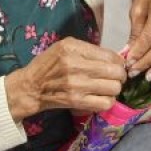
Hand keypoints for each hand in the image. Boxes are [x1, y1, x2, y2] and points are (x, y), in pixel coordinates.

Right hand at [4, 37, 126, 121]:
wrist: (31, 87)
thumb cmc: (48, 65)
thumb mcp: (64, 47)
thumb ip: (88, 50)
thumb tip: (116, 58)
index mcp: (72, 48)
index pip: (111, 55)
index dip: (118, 62)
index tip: (115, 66)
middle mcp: (75, 64)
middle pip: (116, 72)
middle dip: (120, 75)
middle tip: (114, 77)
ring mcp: (76, 84)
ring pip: (114, 88)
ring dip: (114, 89)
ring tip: (106, 87)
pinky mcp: (76, 101)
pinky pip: (106, 103)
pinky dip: (108, 101)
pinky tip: (101, 97)